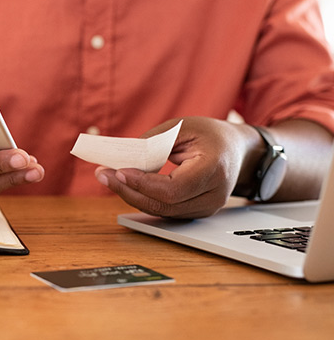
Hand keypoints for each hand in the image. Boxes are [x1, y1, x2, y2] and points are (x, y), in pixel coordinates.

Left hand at [95, 117, 249, 218]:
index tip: (120, 171)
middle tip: (103, 175)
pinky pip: (164, 210)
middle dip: (128, 190)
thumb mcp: (182, 127)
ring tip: (107, 177)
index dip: (144, 183)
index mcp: (214, 169)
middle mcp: (213, 195)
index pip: (174, 188)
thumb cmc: (210, 135)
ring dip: (130, 195)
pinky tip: (124, 185)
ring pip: (161, 211)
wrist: (237, 150)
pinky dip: (141, 198)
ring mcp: (206, 208)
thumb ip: (153, 142)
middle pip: (163, 204)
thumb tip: (124, 158)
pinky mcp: (196, 212)